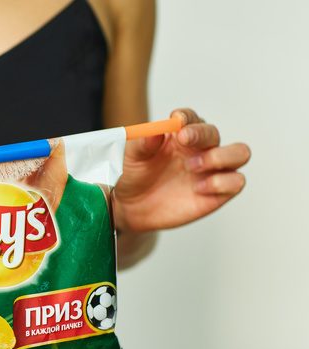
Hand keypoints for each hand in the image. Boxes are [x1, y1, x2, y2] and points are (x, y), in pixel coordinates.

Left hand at [112, 108, 250, 232]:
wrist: (131, 208)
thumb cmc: (132, 176)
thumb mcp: (130, 158)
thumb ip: (142, 144)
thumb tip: (155, 131)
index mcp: (179, 135)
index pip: (191, 119)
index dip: (187, 117)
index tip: (177, 120)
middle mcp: (200, 149)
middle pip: (214, 133)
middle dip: (201, 134)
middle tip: (183, 140)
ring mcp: (211, 170)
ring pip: (240, 153)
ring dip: (221, 156)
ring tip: (192, 166)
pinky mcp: (218, 192)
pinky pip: (236, 181)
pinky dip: (222, 182)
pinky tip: (198, 188)